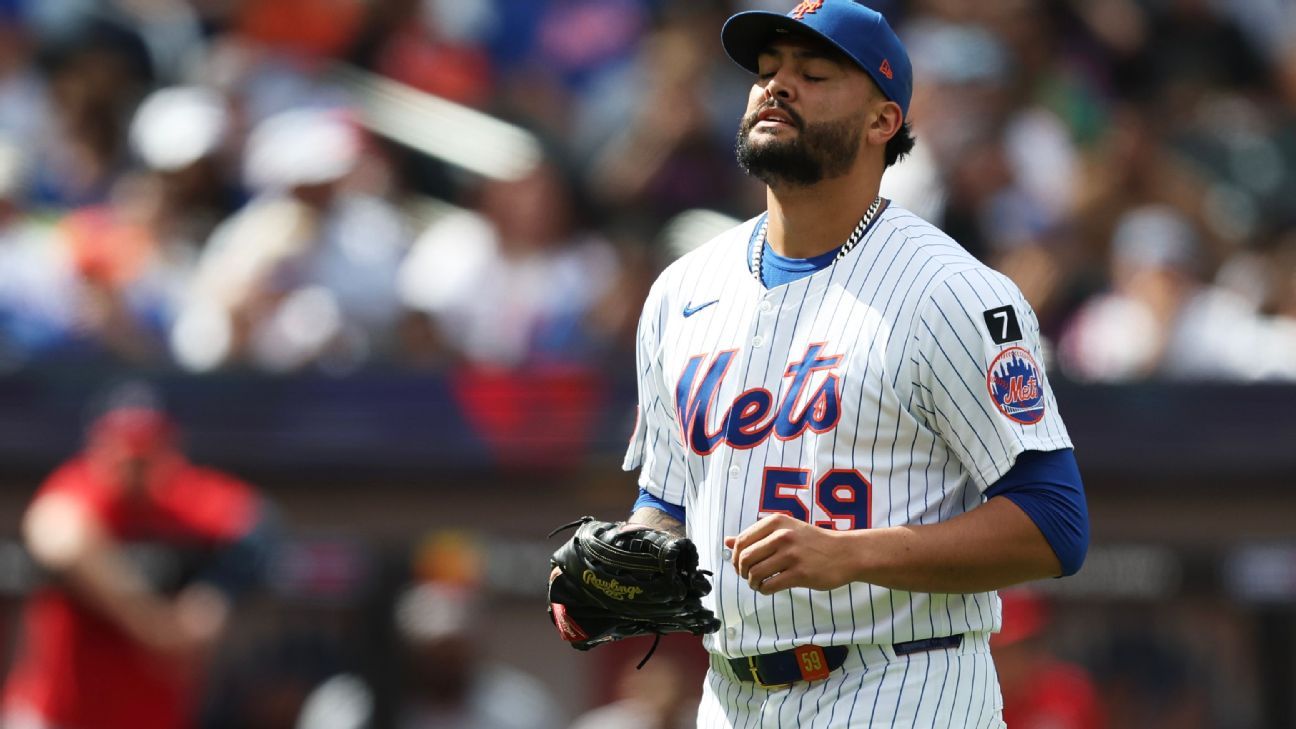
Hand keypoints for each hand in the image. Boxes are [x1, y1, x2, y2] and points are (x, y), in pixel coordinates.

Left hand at [725, 515, 859, 594]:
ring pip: (755, 573)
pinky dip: (764, 590)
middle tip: (748, 577)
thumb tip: (726, 541)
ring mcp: (791, 554)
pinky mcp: (800, 574)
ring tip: (758, 584)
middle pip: (744, 558)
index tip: (741, 566)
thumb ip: (756, 535)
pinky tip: (769, 588)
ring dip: (752, 583)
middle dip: (742, 572)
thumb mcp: (784, 530)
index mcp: (776, 522)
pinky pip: (770, 586)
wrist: (845, 553)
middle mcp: (782, 535)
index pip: (741, 541)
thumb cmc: (812, 542)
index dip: (735, 557)